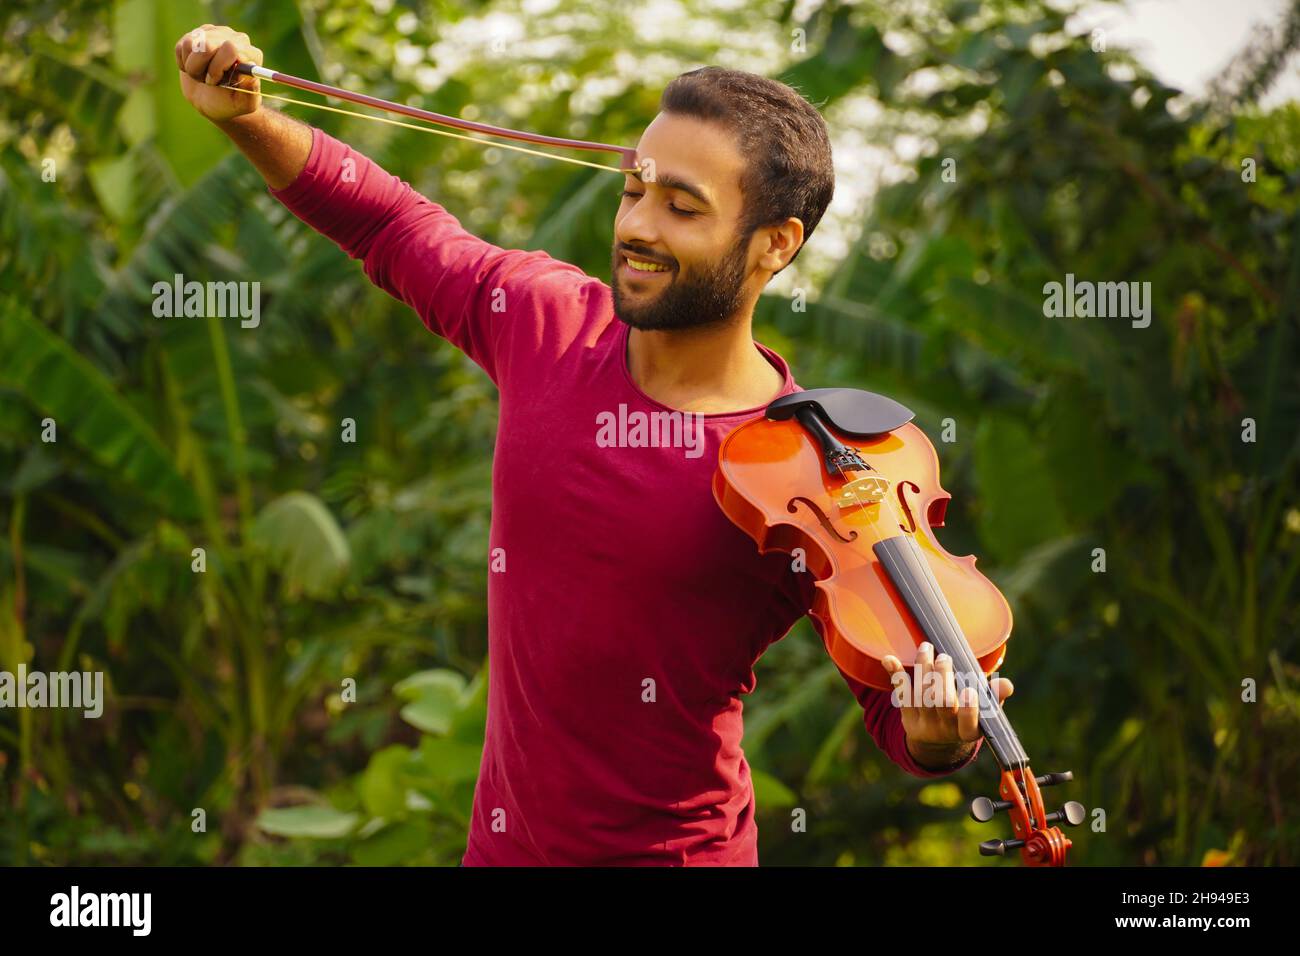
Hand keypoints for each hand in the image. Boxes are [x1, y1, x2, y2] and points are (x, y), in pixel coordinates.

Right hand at [175, 25, 262, 122]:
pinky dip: (183, 62)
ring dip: (192, 67)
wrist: (210, 101)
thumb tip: (252, 77)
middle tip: (207, 80)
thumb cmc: (229, 103)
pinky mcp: (197, 34)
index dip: (217, 67)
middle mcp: (235, 39)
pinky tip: (194, 68)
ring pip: (191, 44)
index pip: (230, 49)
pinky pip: (181, 46)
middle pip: (206, 45)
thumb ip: (250, 93)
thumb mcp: (242, 104)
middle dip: (201, 68)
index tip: (215, 82)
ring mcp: (215, 34)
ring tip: (202, 75)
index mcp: (250, 54)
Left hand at [882, 642, 1012, 763]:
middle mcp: (946, 729)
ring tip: (926, 648)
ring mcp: (925, 723)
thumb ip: (994, 697)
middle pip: (941, 704)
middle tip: (944, 657)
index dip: (969, 711)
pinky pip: (900, 694)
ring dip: (922, 668)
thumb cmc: (967, 716)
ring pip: (921, 695)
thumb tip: (1006, 685)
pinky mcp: (907, 716)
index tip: (970, 691)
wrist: (938, 740)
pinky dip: (895, 675)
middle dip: (942, 678)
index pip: (969, 725)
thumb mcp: (985, 713)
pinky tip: (888, 658)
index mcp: (969, 731)